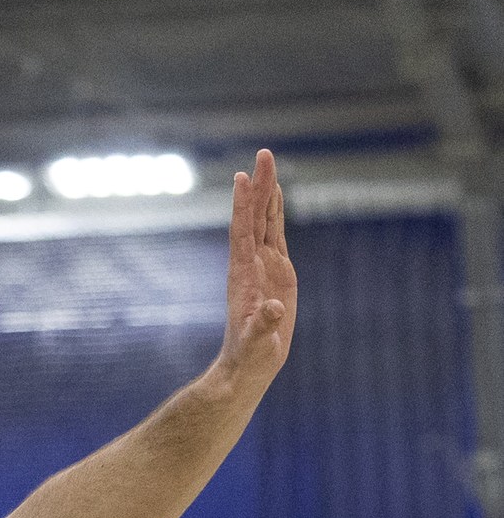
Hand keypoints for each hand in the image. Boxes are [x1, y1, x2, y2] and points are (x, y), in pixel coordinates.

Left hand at [218, 149, 295, 395]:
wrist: (250, 364)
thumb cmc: (251, 355)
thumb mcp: (258, 342)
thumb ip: (264, 325)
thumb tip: (273, 310)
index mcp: (244, 275)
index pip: (242, 233)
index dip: (242, 206)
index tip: (241, 178)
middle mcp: (251, 264)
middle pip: (254, 218)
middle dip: (259, 187)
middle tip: (264, 153)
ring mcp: (264, 265)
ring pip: (264, 221)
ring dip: (267, 193)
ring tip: (268, 162)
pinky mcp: (277, 271)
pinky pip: (275, 234)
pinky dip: (275, 213)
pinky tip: (276, 194)